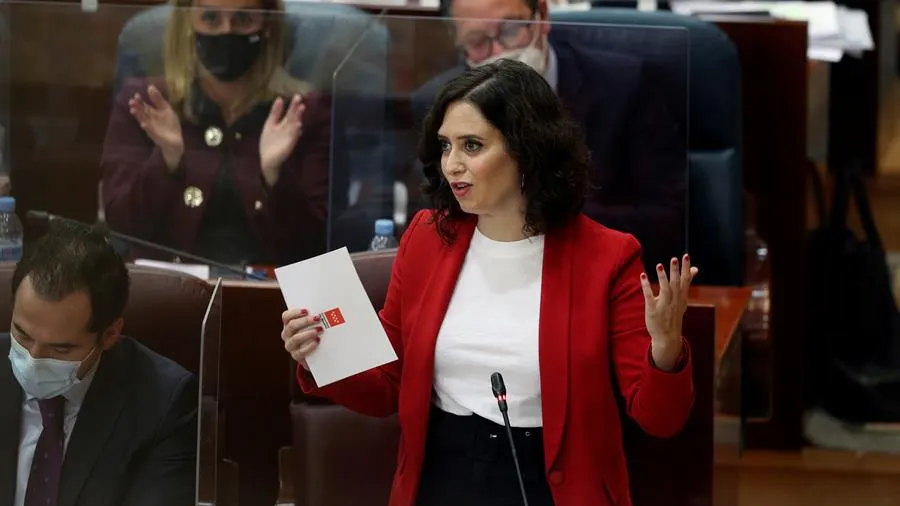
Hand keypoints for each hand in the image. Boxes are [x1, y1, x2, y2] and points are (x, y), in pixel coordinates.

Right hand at [129, 85, 183, 171]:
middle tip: (131, 101)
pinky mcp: (155, 135)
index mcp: (152, 113)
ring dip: (138, 115)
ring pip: (143, 120)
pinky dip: (147, 127)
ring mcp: (151, 127)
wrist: (175, 140)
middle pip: (142, 112)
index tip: (136, 94)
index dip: (140, 100)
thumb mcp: (166, 109)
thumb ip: (158, 99)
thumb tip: (150, 86)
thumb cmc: (170, 124)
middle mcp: (149, 119)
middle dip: (136, 107)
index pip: (144, 105)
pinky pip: (150, 131)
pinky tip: (144, 124)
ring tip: (133, 110)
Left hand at [260, 95, 304, 186]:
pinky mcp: (289, 145)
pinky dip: (296, 132)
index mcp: (283, 124)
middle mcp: (288, 130)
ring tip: (301, 108)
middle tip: (300, 98)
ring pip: (295, 125)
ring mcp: (289, 137)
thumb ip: (275, 112)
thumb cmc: (269, 143)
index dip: (292, 105)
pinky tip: (298, 125)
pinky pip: (293, 137)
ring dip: (298, 117)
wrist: (267, 159)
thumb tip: (279, 98)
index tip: (297, 96)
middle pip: (293, 117)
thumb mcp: (270, 124)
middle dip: (296, 108)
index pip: (289, 113)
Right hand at [281, 308, 323, 369]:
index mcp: (288, 324)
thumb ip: (313, 317)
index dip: (295, 313)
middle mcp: (287, 334)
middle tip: (317, 318)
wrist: (313, 354)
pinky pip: (301, 351)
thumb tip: (327, 310)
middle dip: (305, 321)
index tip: (306, 310)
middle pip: (291, 326)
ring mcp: (290, 346)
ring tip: (319, 330)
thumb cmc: (313, 333)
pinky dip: (309, 346)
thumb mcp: (311, 325)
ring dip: (308, 333)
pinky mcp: (296, 355)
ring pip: (295, 338)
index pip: (286, 316)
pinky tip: (317, 341)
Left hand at [640, 254, 698, 369]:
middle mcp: (674, 300)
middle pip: (676, 284)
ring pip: (665, 290)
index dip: (686, 268)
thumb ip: (686, 283)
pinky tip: (643, 276)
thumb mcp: (683, 299)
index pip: (685, 280)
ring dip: (662, 278)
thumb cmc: (674, 314)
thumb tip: (695, 268)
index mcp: (682, 297)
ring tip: (659, 265)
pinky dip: (646, 286)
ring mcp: (664, 305)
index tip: (686, 256)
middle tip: (674, 259)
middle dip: (676, 271)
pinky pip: (649, 296)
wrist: (668, 337)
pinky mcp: (653, 310)